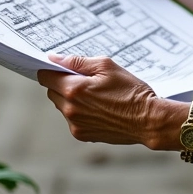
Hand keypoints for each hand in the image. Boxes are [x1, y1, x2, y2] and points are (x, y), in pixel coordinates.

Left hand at [37, 54, 161, 145]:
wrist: (147, 119)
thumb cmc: (130, 90)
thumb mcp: (106, 66)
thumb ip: (77, 61)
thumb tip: (55, 59)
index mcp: (74, 89)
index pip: (45, 77)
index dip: (51, 69)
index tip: (59, 67)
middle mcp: (70, 109)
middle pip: (51, 92)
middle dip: (62, 83)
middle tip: (85, 80)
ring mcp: (75, 124)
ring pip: (61, 106)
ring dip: (71, 99)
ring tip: (95, 95)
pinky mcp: (81, 135)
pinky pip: (72, 119)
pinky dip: (79, 112)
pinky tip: (98, 108)